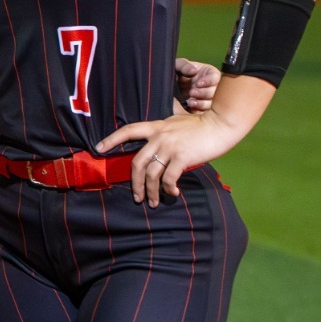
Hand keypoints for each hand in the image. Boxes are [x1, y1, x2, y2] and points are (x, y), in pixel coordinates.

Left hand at [96, 109, 248, 206]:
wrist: (221, 124)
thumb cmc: (202, 123)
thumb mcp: (178, 118)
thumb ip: (167, 125)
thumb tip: (164, 122)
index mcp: (156, 127)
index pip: (128, 131)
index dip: (112, 139)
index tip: (99, 148)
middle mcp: (159, 137)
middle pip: (137, 163)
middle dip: (135, 184)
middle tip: (137, 197)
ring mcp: (169, 147)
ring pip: (151, 174)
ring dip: (151, 191)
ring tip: (153, 202)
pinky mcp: (181, 157)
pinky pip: (168, 178)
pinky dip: (168, 189)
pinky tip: (172, 193)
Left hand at [174, 57, 219, 114]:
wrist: (163, 86)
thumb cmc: (173, 72)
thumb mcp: (176, 65)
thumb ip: (184, 65)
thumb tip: (194, 71)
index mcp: (208, 74)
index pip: (215, 77)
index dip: (209, 81)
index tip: (199, 83)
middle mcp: (210, 86)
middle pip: (216, 91)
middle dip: (205, 93)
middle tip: (192, 92)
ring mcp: (206, 98)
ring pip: (212, 103)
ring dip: (203, 103)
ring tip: (190, 102)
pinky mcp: (200, 108)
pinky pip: (204, 111)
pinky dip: (198, 110)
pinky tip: (190, 108)